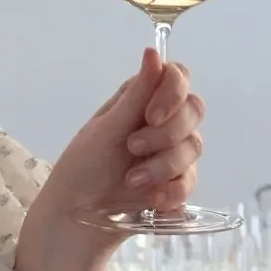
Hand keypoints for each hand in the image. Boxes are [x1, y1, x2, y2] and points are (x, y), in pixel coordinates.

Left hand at [43, 47, 205, 224]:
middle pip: (194, 110)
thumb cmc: (82, 168)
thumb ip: (136, 94)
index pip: (178, 77)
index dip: (173, 92)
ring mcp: (171, 153)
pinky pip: (191, 182)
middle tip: (133, 148)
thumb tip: (154, 51)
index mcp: (141, 99)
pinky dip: (172, 191)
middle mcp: (161, 121)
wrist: (76, 219)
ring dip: (163, 166)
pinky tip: (151, 200)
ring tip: (132, 180)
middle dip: (166, 133)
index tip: (151, 115)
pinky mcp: (176, 184)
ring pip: (194, 148)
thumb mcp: (106, 130)